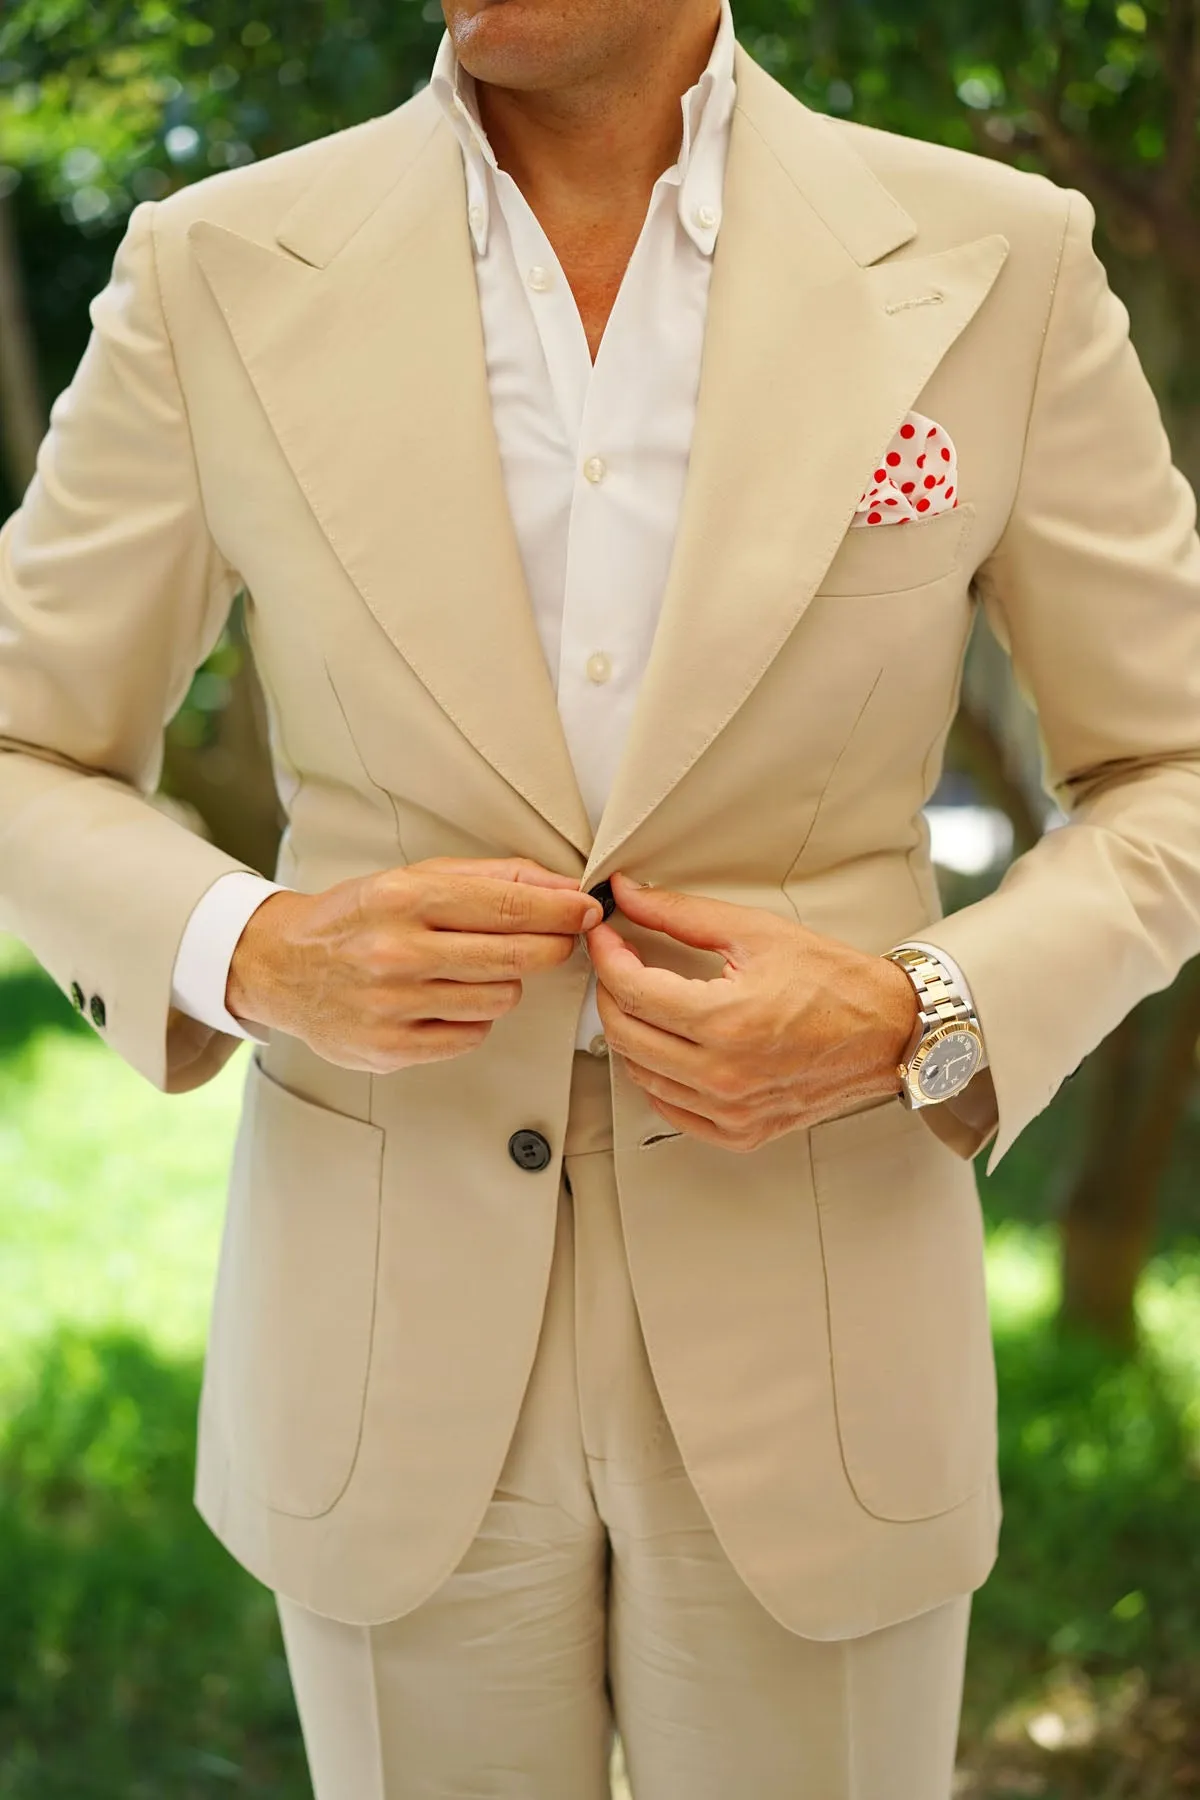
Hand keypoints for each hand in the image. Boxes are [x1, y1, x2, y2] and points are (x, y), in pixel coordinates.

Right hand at [226, 856, 602, 1071]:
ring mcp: (393, 1005)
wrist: (281, 966)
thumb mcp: (414, 878)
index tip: (589, 910)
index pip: (508, 905)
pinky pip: (472, 1036)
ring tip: (472, 969)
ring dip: (502, 983)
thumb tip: (563, 889)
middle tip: (557, 939)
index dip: (562, 910)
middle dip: (552, 946)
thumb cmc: (357, 918)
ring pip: (500, 999)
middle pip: (515, 956)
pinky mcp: (391, 1049)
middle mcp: (396, 952)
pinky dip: (472, 1019)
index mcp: (403, 899)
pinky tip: (445, 1000)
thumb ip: (492, 879)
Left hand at [583, 869, 918, 1152]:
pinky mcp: (739, 1132)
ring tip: (647, 1001)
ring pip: (639, 1074)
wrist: (887, 1032)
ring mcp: (730, 1110)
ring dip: (631, 1032)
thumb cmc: (835, 983)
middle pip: (624, 1034)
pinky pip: (669, 1108)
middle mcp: (724, 1075)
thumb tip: (630, 896)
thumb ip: (682, 915)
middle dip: (611, 992)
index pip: (631, 990)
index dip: (607, 956)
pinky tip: (670, 1046)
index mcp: (727, 1022)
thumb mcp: (756, 933)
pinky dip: (657, 1075)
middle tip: (620, 964)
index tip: (606, 937)